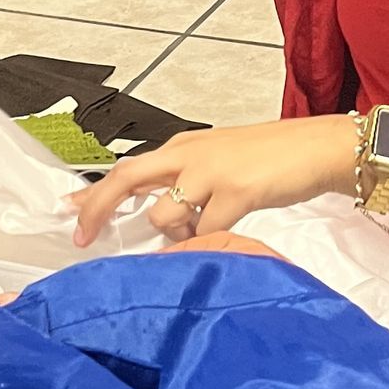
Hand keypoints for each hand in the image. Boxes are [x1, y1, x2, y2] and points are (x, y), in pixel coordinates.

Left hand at [69, 118, 358, 245]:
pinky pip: (205, 230)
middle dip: (98, 209)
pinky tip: (223, 235)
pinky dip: (207, 242)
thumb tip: (161, 222)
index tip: (69, 211)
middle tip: (83, 237)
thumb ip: (187, 184)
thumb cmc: (274, 158)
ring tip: (201, 232)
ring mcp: (211, 172)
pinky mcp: (236, 191)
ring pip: (164, 215)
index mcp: (182, 147)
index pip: (126, 168)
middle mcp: (188, 154)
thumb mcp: (219, 163)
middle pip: (126, 179)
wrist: (319, 147)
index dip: (94, 192)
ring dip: (174, 235)